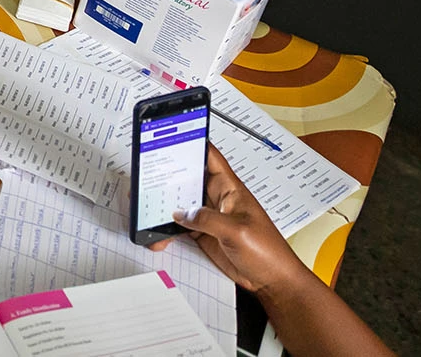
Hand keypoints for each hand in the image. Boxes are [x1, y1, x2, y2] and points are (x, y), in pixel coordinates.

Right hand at [150, 145, 312, 296]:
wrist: (273, 282)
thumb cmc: (269, 253)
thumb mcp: (238, 232)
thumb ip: (208, 219)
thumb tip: (182, 212)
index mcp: (231, 189)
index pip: (209, 157)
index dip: (192, 144)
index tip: (171, 137)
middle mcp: (218, 199)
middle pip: (188, 180)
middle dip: (168, 178)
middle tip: (148, 179)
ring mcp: (210, 217)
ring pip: (180, 204)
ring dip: (164, 208)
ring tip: (149, 211)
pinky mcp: (205, 234)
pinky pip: (180, 226)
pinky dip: (167, 230)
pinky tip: (160, 237)